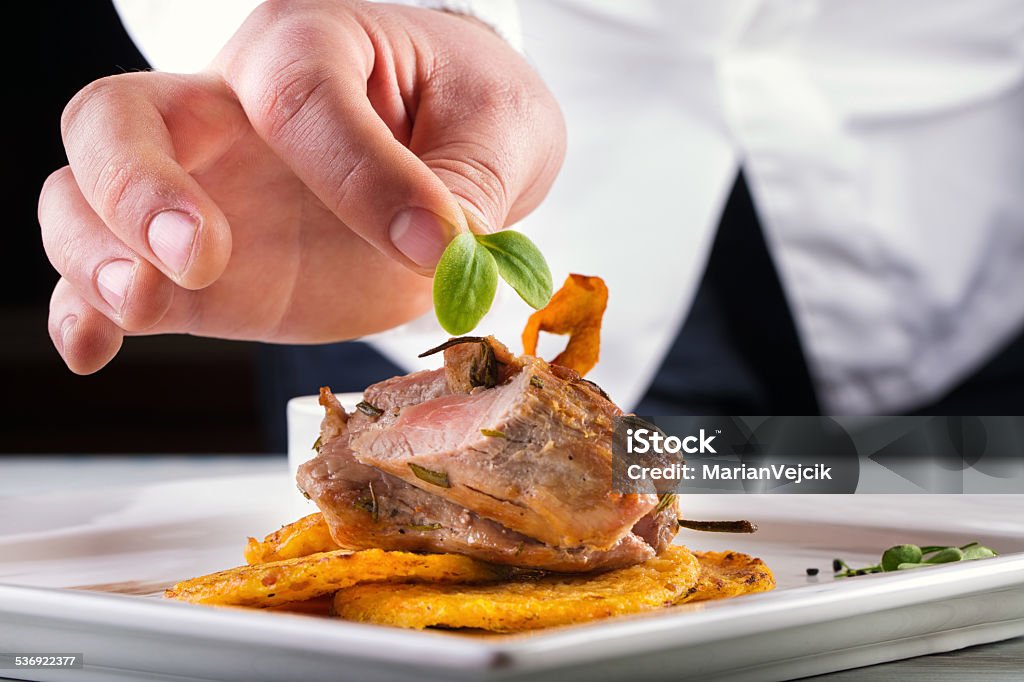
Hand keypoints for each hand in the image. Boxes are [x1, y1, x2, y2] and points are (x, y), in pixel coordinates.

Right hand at [39, 0, 564, 372]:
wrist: (456, 142)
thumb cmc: (470, 113)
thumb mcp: (497, 135)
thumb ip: (467, 191)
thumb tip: (444, 256)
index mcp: (310, 47)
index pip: (299, 95)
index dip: (361, 174)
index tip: (435, 243)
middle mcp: (229, 110)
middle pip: (117, 117)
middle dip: (137, 185)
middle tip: (200, 250)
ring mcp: (203, 191)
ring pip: (84, 197)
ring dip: (96, 252)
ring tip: (143, 301)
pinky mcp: (198, 268)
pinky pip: (112, 281)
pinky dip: (86, 313)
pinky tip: (94, 349)